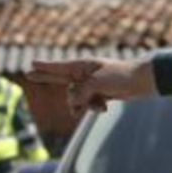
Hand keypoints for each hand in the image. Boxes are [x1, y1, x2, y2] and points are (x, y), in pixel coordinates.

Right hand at [28, 57, 152, 116]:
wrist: (142, 82)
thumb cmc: (120, 76)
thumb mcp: (96, 83)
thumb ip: (80, 93)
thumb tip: (73, 105)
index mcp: (83, 66)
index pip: (59, 67)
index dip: (45, 68)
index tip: (31, 64)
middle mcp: (85, 74)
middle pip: (60, 78)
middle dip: (46, 78)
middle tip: (29, 75)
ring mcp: (92, 85)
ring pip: (76, 99)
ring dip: (83, 105)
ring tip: (96, 105)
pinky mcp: (100, 95)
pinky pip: (88, 105)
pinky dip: (94, 108)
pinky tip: (104, 108)